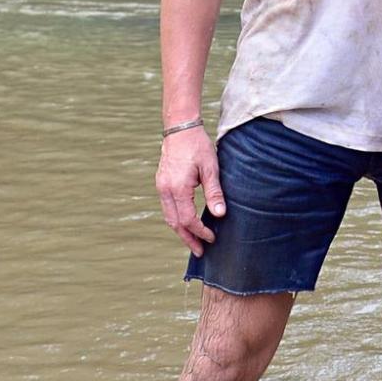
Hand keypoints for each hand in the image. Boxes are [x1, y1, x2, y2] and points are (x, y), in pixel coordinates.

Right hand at [155, 126, 222, 256]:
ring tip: (193, 241)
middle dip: (187, 238)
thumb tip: (220, 215)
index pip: (188, 219)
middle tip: (199, 252)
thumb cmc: (198, 146)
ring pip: (169, 216)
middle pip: (175, 223)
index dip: (200, 231)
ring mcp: (161, 187)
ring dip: (181, 231)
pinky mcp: (161, 183)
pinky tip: (186, 223)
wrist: (180, 128)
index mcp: (177, 188)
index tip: (212, 238)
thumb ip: (214, 192)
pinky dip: (176, 219)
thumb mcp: (211, 168)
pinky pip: (167, 207)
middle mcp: (165, 190)